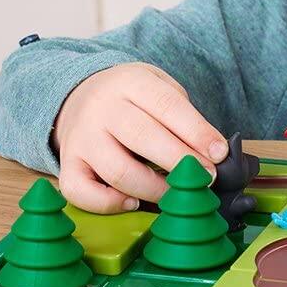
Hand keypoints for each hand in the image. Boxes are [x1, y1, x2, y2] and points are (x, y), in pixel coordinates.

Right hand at [53, 62, 227, 212]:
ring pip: (117, 170)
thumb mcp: (158, 86)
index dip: (196, 131)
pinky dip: (108, 203)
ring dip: (153, 188)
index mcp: (131, 83)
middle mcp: (102, 109)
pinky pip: (80, 191)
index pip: (167, 105)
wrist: (80, 95)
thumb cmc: (132, 97)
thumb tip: (212, 151)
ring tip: (177, 193)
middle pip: (143, 137)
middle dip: (181, 161)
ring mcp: (82, 138)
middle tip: (207, 178)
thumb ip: (182, 113)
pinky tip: (132, 203)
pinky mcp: (67, 164)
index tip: (219, 153)